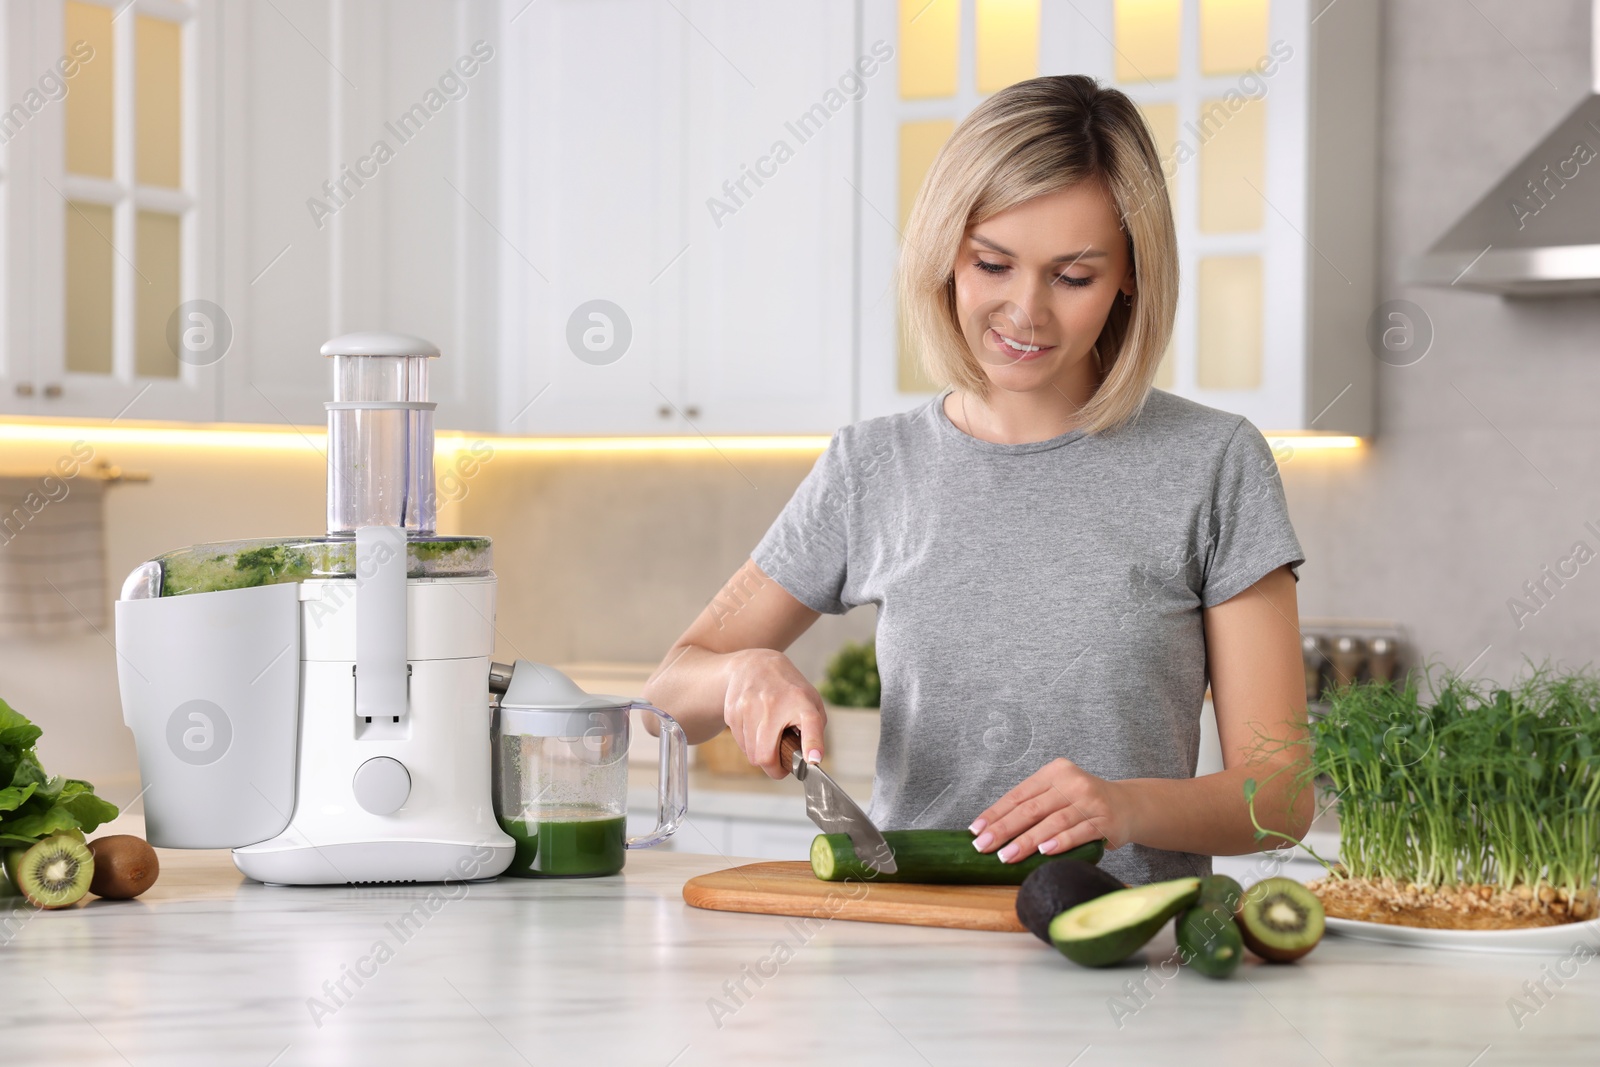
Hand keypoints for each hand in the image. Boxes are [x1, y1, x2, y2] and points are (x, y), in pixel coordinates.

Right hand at [722, 648, 826, 779]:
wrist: (755, 664)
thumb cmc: (788, 690)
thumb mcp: (811, 703)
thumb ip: (814, 732)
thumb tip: (810, 760)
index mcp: (801, 702)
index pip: (809, 725)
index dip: (812, 745)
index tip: (813, 760)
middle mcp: (773, 704)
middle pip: (765, 756)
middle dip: (774, 768)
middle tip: (781, 764)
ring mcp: (749, 707)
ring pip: (751, 754)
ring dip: (760, 755)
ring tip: (768, 738)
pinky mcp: (733, 712)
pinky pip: (741, 744)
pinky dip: (749, 744)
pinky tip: (755, 728)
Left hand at [969, 758, 1132, 862]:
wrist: (1129, 806)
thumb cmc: (1084, 804)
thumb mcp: (1059, 795)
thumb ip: (1033, 806)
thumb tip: (991, 830)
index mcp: (1054, 772)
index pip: (1018, 794)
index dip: (995, 813)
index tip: (975, 830)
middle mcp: (1072, 782)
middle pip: (1031, 808)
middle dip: (1003, 829)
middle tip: (983, 846)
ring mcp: (1090, 801)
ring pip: (1052, 822)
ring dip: (1027, 841)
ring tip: (1006, 856)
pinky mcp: (1105, 821)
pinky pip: (1078, 832)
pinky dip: (1060, 842)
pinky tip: (1044, 852)